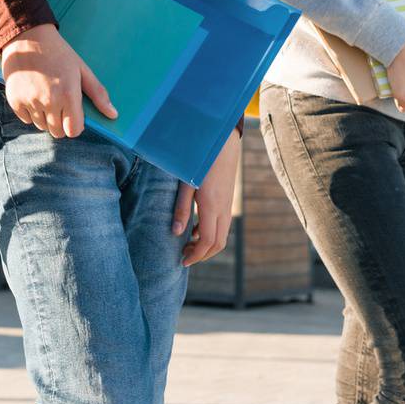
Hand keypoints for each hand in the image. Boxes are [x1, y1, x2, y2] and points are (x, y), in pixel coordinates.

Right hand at [1, 24, 115, 137]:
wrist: (27, 38)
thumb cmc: (58, 53)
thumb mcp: (82, 69)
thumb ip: (98, 94)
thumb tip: (114, 115)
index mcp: (68, 94)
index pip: (74, 131)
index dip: (75, 126)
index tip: (74, 116)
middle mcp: (48, 101)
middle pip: (57, 132)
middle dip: (61, 123)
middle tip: (60, 104)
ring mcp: (30, 101)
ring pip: (41, 126)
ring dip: (46, 118)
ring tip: (46, 97)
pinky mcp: (15, 100)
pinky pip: (26, 119)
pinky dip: (31, 112)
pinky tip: (33, 95)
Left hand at [176, 128, 240, 266]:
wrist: (223, 142)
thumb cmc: (200, 160)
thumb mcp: (186, 183)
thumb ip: (182, 209)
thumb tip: (176, 233)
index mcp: (212, 206)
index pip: (207, 241)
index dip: (195, 255)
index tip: (182, 261)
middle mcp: (224, 208)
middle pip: (218, 244)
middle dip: (202, 255)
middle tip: (184, 257)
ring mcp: (228, 204)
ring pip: (222, 235)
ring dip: (207, 245)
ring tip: (188, 245)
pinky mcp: (228, 199)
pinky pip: (222, 224)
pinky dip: (210, 233)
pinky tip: (195, 228)